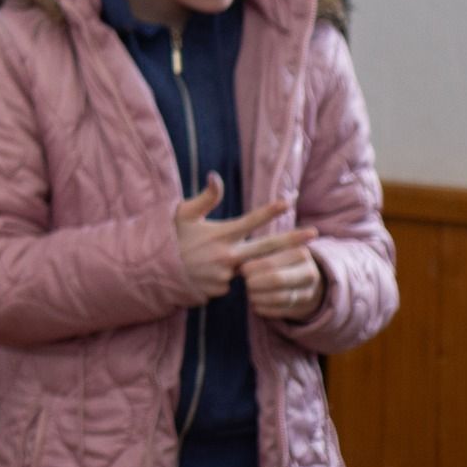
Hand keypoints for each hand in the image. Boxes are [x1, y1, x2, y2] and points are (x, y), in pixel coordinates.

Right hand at [175, 173, 314, 300]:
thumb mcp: (182, 214)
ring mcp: (225, 275)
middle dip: (292, 240)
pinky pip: (229, 281)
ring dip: (236, 262)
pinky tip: (201, 271)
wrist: (151, 272)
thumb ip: (205, 197)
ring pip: (244, 267)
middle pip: (266, 248)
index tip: (288, 203)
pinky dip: (220, 275)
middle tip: (315, 233)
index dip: (269, 211)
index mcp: (219, 235)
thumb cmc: (168, 238)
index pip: (250, 221)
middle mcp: (226, 256)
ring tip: (207, 258)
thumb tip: (216, 176)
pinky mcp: (220, 290)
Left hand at [243, 240, 326, 320]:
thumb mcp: (271, 249)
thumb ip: (257, 251)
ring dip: (259, 296)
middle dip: (256, 283)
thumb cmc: (276, 258)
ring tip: (249, 292)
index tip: (241, 269)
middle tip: (245, 282)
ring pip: (279, 297)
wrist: (301, 276)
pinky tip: (255, 304)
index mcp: (300, 253)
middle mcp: (309, 273)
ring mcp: (308, 292)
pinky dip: (264, 308)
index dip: (252, 268)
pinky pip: (280, 312)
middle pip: (276, 280)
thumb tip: (236, 264)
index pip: (271, 264)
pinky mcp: (302, 307)